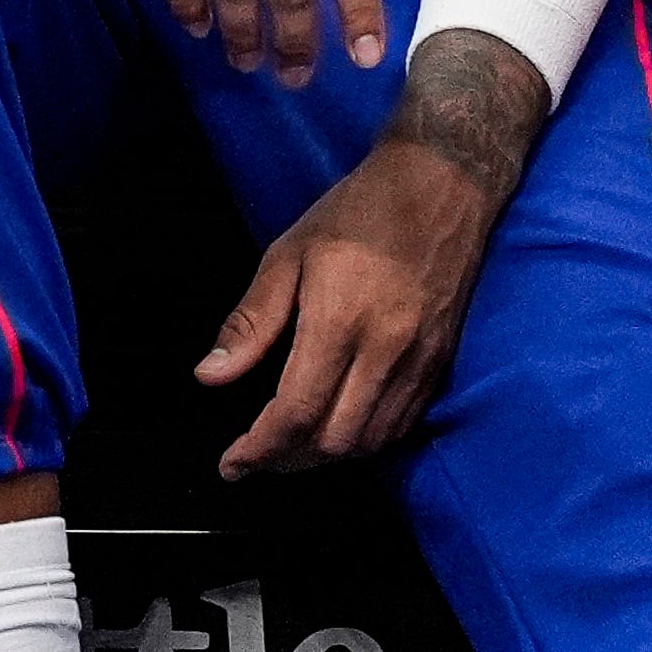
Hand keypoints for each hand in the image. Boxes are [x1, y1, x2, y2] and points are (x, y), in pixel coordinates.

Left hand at [198, 57, 525, 473]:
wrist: (440, 187)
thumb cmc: (356, 214)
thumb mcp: (287, 256)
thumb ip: (250, 324)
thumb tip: (209, 377)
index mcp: (340, 321)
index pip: (297, 412)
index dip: (259, 448)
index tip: (232, 463)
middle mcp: (386, 350)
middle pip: (336, 441)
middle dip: (289, 460)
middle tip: (256, 455)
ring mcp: (421, 360)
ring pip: (372, 441)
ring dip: (327, 456)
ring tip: (290, 447)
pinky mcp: (442, 362)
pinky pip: (402, 424)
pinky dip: (365, 438)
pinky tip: (337, 425)